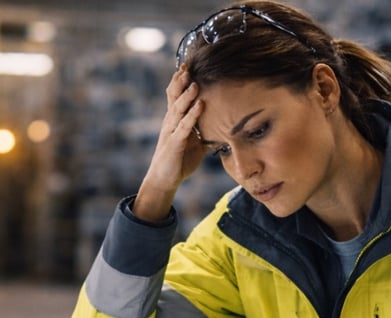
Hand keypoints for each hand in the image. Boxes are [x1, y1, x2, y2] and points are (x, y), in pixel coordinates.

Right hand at [133, 66, 206, 221]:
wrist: (165, 179)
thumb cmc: (180, 160)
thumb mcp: (196, 144)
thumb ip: (206, 134)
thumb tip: (225, 130)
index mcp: (175, 120)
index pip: (175, 95)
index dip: (180, 80)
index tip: (186, 65)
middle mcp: (171, 122)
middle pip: (174, 96)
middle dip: (181, 81)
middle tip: (188, 65)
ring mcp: (171, 131)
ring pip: (178, 109)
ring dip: (187, 95)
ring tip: (196, 82)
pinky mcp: (175, 143)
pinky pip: (184, 126)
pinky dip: (193, 115)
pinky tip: (200, 105)